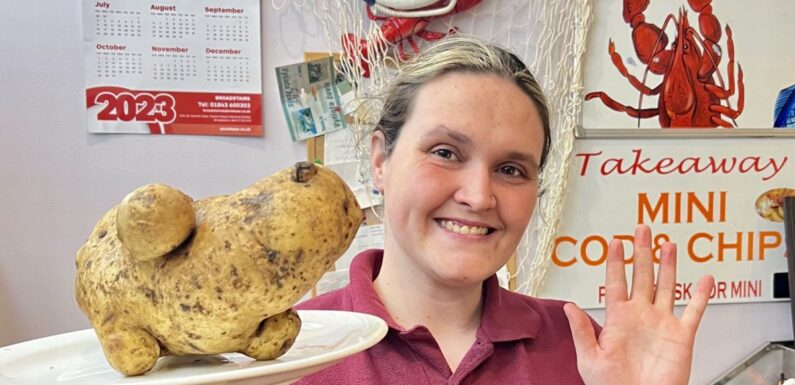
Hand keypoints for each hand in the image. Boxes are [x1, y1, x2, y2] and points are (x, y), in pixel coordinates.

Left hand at [563, 225, 714, 384]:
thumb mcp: (589, 359)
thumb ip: (582, 331)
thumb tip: (569, 306)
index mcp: (617, 319)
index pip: (616, 283)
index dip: (615, 262)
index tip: (615, 242)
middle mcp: (640, 316)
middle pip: (642, 277)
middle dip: (642, 253)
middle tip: (642, 229)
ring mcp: (662, 324)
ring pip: (666, 287)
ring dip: (668, 266)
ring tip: (669, 244)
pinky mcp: (681, 337)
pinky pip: (693, 312)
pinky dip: (701, 295)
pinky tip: (706, 279)